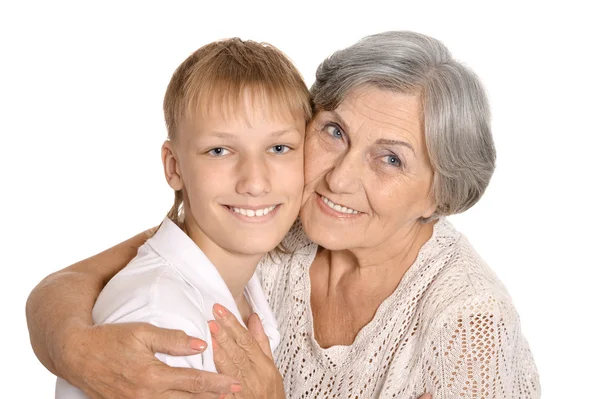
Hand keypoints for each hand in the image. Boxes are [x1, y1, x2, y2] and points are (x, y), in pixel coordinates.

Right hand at [59, 322, 240, 398]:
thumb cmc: (110, 339)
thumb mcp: (142, 331)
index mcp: (152, 375)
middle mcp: (146, 395)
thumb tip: (202, 344)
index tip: (236, 384)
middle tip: (238, 395)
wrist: (77, 354)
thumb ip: (173, 339)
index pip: (193, 382)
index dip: (217, 383)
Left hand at [209, 304, 284, 398]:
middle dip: (224, 334)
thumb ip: (261, 341)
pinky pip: (225, 388)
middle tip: (212, 318)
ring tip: (209, 336)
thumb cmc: (271, 393)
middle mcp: (255, 376)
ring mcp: (245, 389)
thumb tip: (254, 318)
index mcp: (265, 365)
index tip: (221, 310)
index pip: (247, 340)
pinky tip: (208, 369)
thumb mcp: (271, 365)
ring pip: (231, 368)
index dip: (233, 324)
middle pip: (238, 351)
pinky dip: (217, 378)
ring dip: (219, 351)